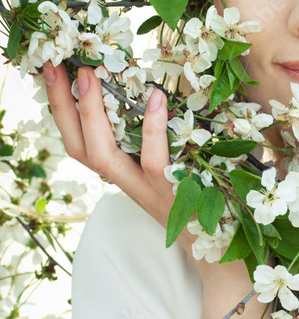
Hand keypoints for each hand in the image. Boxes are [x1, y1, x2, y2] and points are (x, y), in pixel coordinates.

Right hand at [42, 61, 249, 294]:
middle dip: (63, 107)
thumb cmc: (201, 202)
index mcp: (124, 175)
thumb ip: (162, 138)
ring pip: (105, 156)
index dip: (63, 111)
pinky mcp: (173, 194)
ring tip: (91, 76)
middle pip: (80, 148)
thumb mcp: (172, 168)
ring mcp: (147, 190)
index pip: (79, 144)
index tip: (54, 74)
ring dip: (93, 114)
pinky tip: (156, 97)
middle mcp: (128, 184)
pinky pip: (155, 160)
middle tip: (58, 66)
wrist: (224, 253)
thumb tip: (160, 87)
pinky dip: (153, 128)